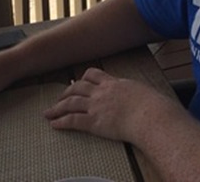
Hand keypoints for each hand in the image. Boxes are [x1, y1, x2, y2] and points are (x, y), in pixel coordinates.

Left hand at [44, 67, 164, 141]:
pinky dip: (61, 122)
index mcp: (113, 82)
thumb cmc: (151, 105)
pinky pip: (73, 120)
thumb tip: (136, 94)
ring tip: (48, 112)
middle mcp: (102, 92)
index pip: (93, 74)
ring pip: (71, 103)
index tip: (78, 82)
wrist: (149, 115)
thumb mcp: (140, 90)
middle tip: (59, 97)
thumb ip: (132, 91)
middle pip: (78, 87)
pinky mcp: (94, 122)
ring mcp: (96, 106)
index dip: (83, 78)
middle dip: (66, 92)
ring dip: (57, 108)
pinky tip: (54, 124)